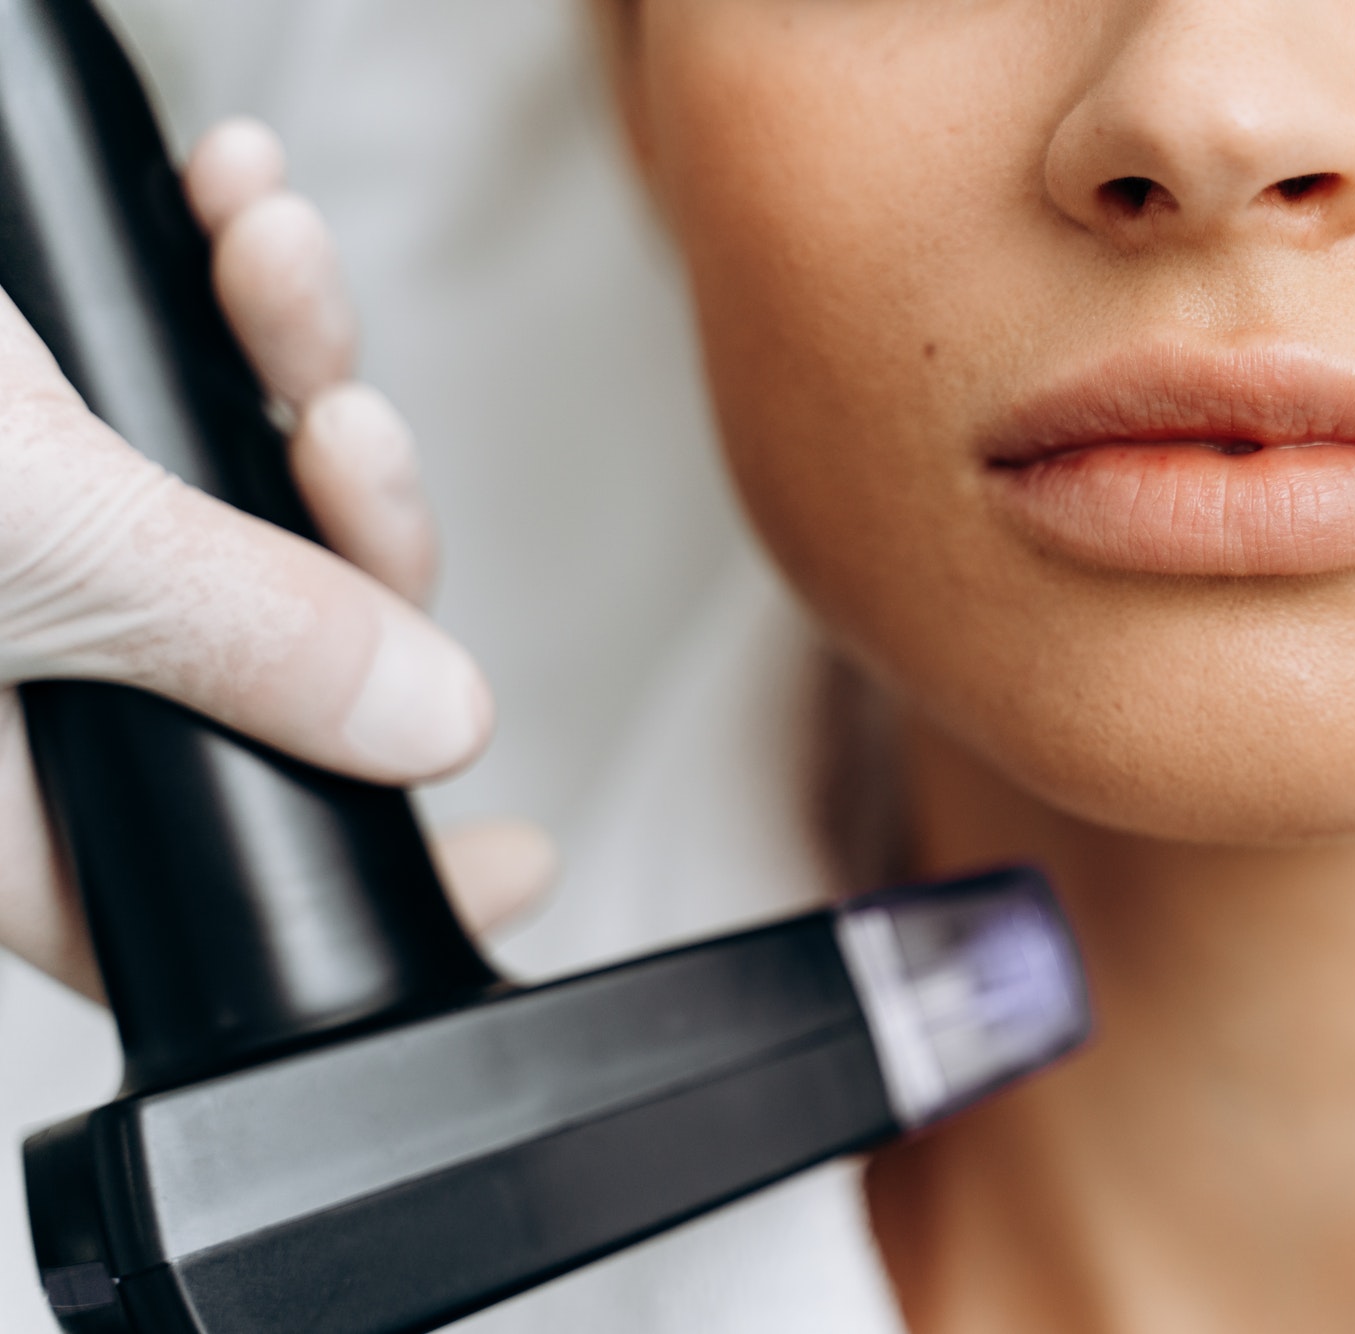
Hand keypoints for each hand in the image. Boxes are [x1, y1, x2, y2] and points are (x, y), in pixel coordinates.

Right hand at [0, 120, 553, 997]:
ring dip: (297, 364)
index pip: (204, 880)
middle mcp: (12, 683)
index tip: (518, 863)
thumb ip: (230, 638)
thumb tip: (435, 726)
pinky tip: (242, 205)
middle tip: (349, 434)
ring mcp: (31, 547)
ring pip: (242, 502)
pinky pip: (171, 381)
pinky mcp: (34, 422)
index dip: (372, 871)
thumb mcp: (28, 537)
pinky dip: (229, 286)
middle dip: (352, 527)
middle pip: (277, 661)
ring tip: (279, 256)